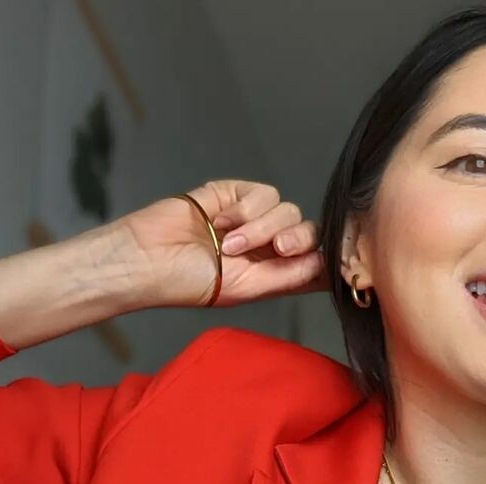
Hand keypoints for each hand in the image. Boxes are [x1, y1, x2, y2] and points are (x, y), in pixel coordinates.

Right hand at [121, 179, 328, 309]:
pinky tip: (220, 221)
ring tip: (228, 243)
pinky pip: (262, 193)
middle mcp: (265, 245)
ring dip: (260, 227)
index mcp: (270, 273)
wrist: (150, 258)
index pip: (312, 261)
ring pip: (286, 209)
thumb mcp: (247, 288)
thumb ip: (288, 276)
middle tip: (277, 248)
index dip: (326, 257)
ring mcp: (251, 217)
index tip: (335, 260)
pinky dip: (245, 208)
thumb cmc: (189, 282)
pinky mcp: (235, 193)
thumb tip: (325, 265)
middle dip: (298, 238)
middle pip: (307, 230)